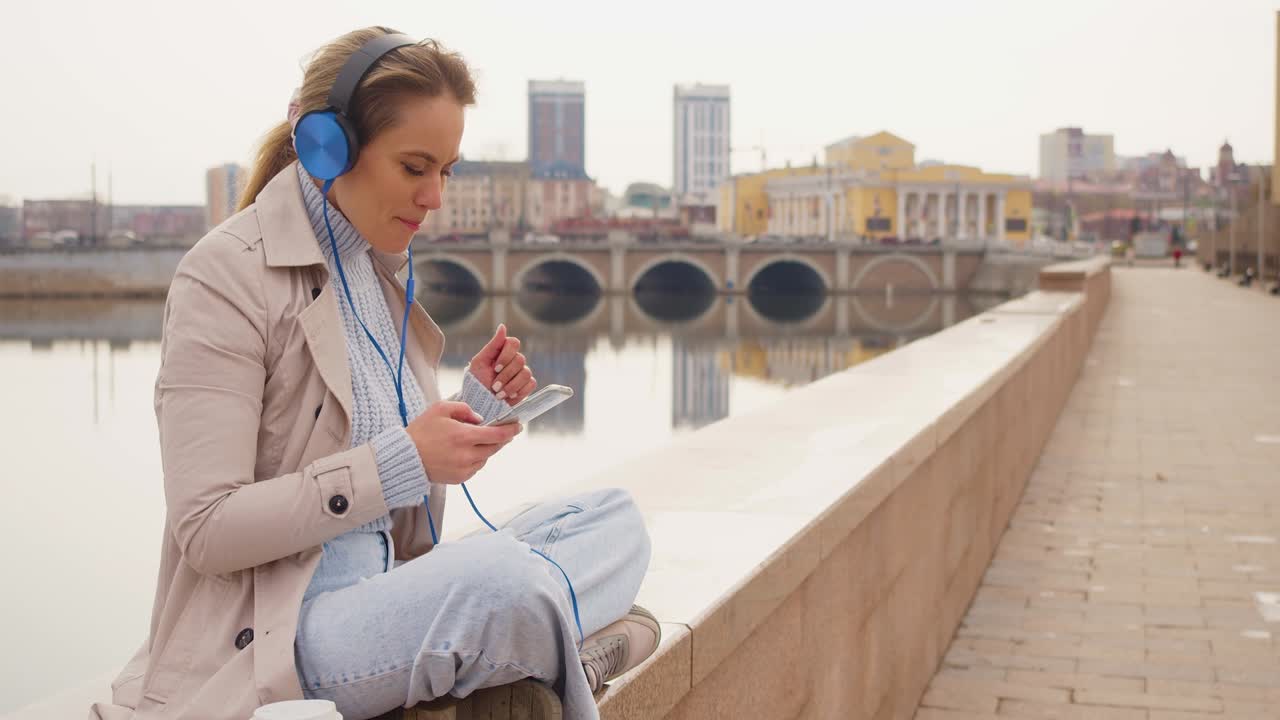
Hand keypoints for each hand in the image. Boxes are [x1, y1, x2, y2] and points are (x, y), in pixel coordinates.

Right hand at [405, 401, 521, 484]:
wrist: (405, 457)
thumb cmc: (421, 431)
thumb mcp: (440, 409)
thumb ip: (464, 409)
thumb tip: (481, 419)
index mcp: (463, 436)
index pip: (497, 434)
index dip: (511, 430)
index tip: (518, 425)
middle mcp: (467, 455)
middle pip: (495, 447)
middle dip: (500, 438)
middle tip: (500, 430)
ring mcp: (464, 469)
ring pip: (486, 457)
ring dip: (486, 448)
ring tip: (473, 440)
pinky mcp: (460, 478)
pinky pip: (476, 466)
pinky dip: (475, 458)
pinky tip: (464, 452)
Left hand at [469, 323, 537, 405]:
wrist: (480, 401)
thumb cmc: (477, 380)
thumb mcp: (480, 362)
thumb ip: (493, 344)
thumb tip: (502, 326)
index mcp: (504, 350)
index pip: (514, 343)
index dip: (506, 356)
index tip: (495, 368)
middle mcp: (515, 359)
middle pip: (520, 359)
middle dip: (505, 375)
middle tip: (494, 386)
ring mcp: (523, 372)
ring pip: (526, 373)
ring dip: (510, 386)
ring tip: (498, 394)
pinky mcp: (527, 385)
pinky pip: (530, 384)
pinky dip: (519, 392)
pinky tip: (508, 396)